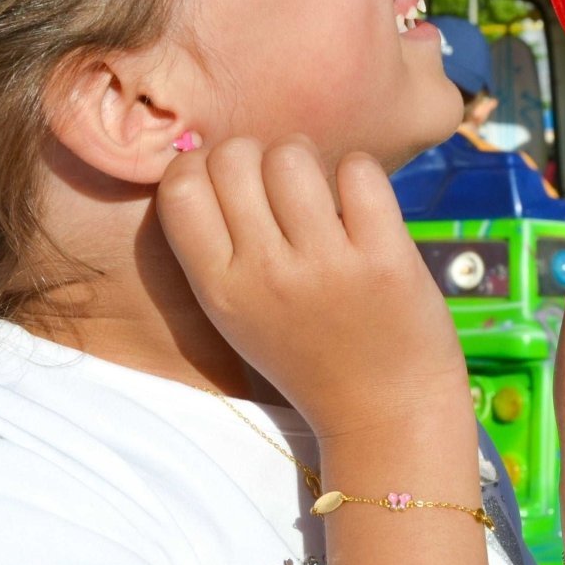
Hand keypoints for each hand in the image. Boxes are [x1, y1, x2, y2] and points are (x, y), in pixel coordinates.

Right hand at [156, 135, 468, 439]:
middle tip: (277, 186)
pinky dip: (358, 173)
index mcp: (219, 289)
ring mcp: (325, 266)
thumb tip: (206, 152)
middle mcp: (264, 275)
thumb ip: (214, 244)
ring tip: (319, 191)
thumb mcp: (234, 312)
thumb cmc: (303, 349)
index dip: (200, 166)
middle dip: (254, 155)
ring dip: (306, 159)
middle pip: (233, 157)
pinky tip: (360, 204)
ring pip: (291, 154)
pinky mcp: (385, 258)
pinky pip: (357, 170)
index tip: (226, 182)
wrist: (384, 412)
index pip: (179, 188)